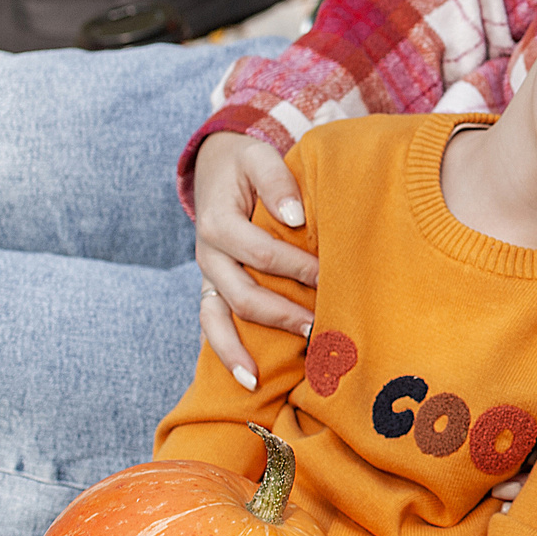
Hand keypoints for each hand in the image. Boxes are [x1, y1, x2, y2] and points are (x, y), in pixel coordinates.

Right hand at [192, 132, 319, 384]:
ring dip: (241, 347)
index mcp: (217, 222)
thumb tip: (296, 217)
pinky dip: (226, 351)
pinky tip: (249, 378)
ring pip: (217, 318)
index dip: (295, 266)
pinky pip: (211, 324)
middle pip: (241, 294)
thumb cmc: (246, 165)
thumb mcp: (258, 157)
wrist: (216, 168)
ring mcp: (207, 275)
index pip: (260, 252)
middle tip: (318, 326)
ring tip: (263, 377)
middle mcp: (207, 254)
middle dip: (280, 314)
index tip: (329, 276)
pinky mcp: (211, 287)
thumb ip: (276, 181)